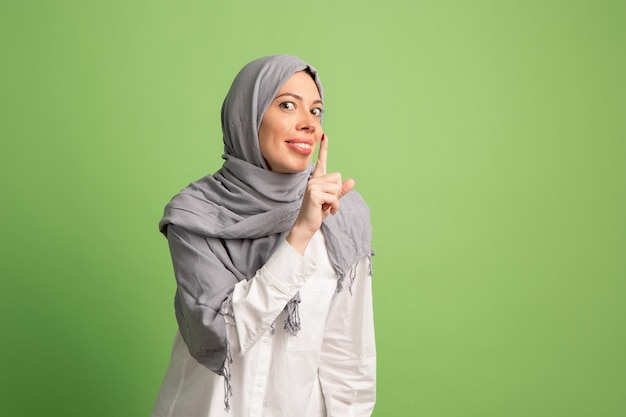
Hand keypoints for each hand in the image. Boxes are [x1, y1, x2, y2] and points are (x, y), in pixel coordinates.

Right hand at [287, 135, 354, 254]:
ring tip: (325, 207)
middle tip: (326, 202)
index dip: (324, 149)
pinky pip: (334, 198)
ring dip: (335, 201)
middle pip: (338, 178)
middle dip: (337, 193)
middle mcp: (313, 180)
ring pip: (337, 188)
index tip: (325, 136)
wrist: (306, 226)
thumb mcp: (332, 201)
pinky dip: (334, 207)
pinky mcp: (314, 194)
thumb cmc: (317, 213)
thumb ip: (341, 191)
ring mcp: (313, 186)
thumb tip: (352, 181)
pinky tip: (326, 211)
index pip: (322, 161)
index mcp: (317, 180)